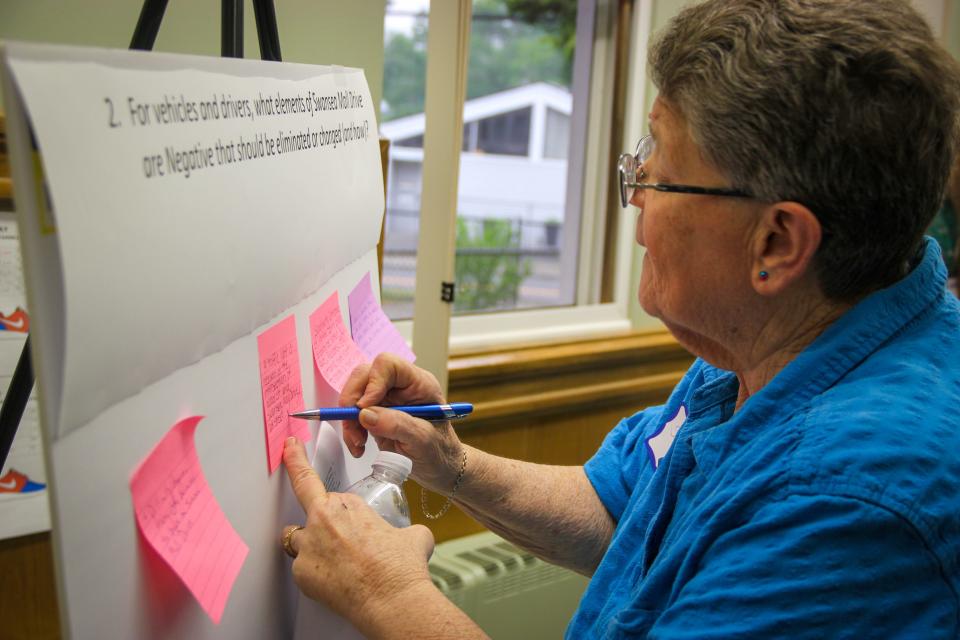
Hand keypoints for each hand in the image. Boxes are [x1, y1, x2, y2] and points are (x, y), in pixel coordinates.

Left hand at [281, 438, 434, 625]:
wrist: (393, 601)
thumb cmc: (402, 569)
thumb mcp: (414, 536)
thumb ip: (404, 529)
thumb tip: (410, 536)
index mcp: (347, 504)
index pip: (314, 479)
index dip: (298, 461)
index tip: (290, 448)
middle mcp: (322, 520)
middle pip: (308, 508)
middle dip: (320, 517)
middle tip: (335, 532)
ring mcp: (308, 546)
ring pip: (296, 538)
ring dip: (310, 544)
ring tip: (333, 559)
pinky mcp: (301, 573)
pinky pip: (301, 568)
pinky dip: (314, 573)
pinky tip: (335, 580)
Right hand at [340, 353, 465, 492]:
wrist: (440, 469)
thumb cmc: (440, 451)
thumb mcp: (424, 440)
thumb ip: (397, 425)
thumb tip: (365, 414)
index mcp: (419, 384)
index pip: (389, 365)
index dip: (372, 382)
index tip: (364, 407)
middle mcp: (400, 387)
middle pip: (365, 376)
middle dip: (353, 401)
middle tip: (353, 425)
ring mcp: (386, 399)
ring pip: (354, 395)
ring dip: (349, 419)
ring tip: (358, 443)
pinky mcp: (375, 414)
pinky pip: (353, 414)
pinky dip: (350, 430)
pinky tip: (359, 447)